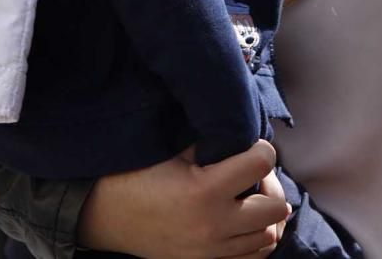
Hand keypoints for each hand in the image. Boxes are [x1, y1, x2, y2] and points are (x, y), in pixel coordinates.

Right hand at [76, 140, 289, 258]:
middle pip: (277, 207)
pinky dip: (256, 238)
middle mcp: (214, 226)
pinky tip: (243, 221)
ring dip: (265, 214)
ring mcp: (211, 252)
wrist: (104, 216)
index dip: (261, 148)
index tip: (250, 145)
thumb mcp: (174, 152)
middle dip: (270, 184)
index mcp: (205, 191)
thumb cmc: (135, 175)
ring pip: (269, 236)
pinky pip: (253, 257)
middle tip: (251, 174)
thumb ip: (213, 145)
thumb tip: (243, 135)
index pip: (262, 163)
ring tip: (248, 197)